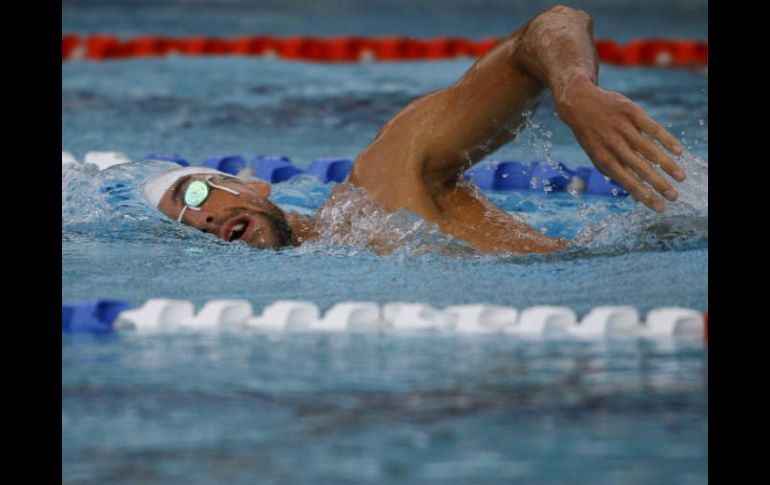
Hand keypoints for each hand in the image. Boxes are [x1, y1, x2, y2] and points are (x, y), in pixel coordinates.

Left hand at [555, 76, 684, 211]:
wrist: (578, 103)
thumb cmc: (592, 135)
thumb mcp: (597, 155)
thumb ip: (615, 172)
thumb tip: (634, 194)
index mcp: (604, 160)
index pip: (628, 182)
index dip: (645, 196)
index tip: (660, 208)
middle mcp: (613, 145)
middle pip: (640, 168)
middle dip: (659, 184)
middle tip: (674, 197)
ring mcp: (623, 128)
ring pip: (649, 149)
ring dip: (667, 165)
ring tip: (681, 177)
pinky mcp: (631, 112)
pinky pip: (653, 128)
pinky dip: (666, 140)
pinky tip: (678, 151)